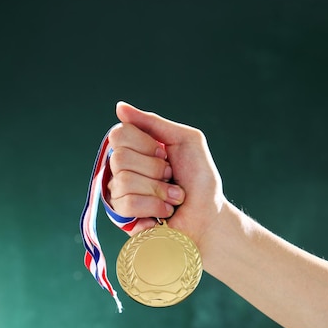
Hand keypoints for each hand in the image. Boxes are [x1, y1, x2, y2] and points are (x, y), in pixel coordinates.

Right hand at [107, 102, 224, 265]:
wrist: (209, 216)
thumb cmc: (200, 180)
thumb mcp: (186, 140)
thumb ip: (154, 123)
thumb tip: (119, 107)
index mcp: (135, 149)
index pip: (119, 135)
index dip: (146, 145)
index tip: (165, 154)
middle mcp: (123, 170)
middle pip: (119, 158)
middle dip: (155, 169)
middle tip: (171, 177)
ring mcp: (120, 195)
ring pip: (124, 182)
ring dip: (158, 191)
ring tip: (172, 198)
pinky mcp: (123, 219)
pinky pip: (127, 205)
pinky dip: (154, 207)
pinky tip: (163, 213)